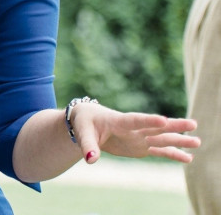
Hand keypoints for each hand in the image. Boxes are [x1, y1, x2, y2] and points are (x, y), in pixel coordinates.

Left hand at [72, 102, 199, 163]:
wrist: (88, 120)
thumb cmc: (84, 123)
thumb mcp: (82, 132)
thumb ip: (88, 145)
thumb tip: (91, 159)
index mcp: (118, 121)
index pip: (135, 120)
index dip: (148, 120)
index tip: (163, 119)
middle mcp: (132, 129)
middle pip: (155, 127)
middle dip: (173, 126)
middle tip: (193, 124)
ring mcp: (138, 137)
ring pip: (161, 138)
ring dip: (178, 140)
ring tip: (197, 141)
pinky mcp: (140, 146)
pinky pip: (159, 150)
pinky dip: (173, 154)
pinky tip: (188, 158)